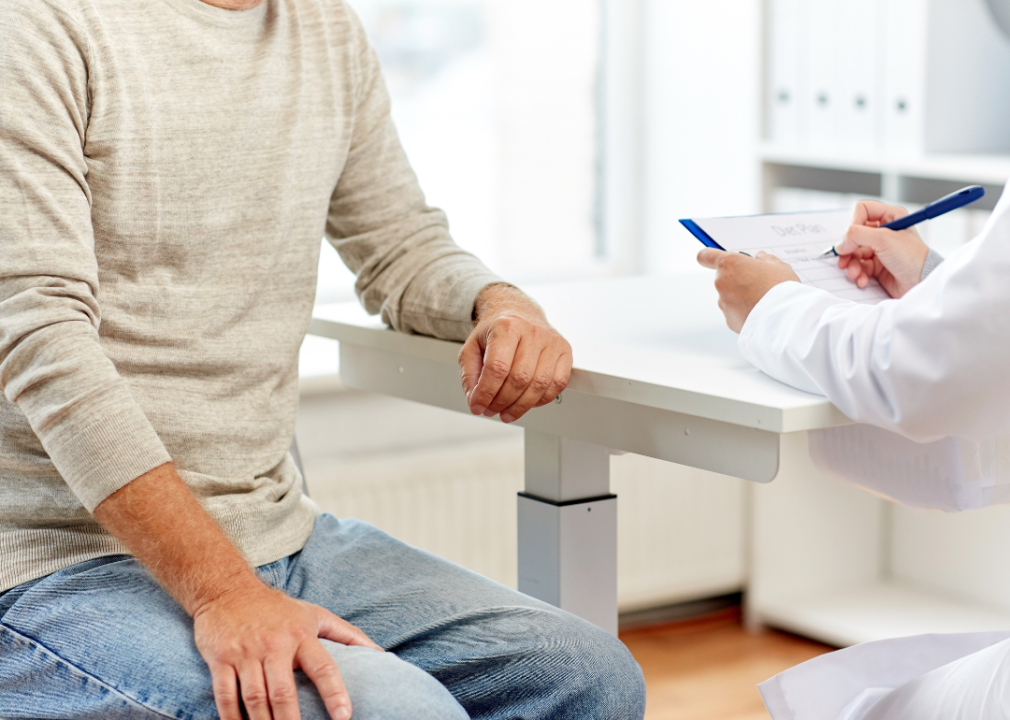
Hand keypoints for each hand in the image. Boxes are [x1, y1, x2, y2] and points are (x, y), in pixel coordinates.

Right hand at [194, 579, 381, 719]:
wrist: (228, 589)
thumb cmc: (277, 608)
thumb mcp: (315, 614)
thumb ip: (347, 634)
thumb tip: (380, 653)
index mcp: (302, 635)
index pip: (323, 668)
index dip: (335, 694)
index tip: (345, 717)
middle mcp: (275, 644)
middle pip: (284, 692)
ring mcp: (246, 651)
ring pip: (255, 698)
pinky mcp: (221, 657)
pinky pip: (226, 695)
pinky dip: (232, 717)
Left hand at [460, 284, 571, 422]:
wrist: (519, 313)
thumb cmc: (497, 331)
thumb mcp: (472, 348)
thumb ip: (470, 375)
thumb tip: (476, 401)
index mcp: (506, 326)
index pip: (497, 368)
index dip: (486, 392)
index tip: (478, 406)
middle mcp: (532, 332)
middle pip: (519, 379)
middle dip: (502, 402)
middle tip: (491, 410)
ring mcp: (551, 341)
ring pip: (540, 384)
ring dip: (521, 406)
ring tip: (506, 412)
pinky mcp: (565, 350)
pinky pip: (557, 384)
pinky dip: (541, 400)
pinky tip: (527, 402)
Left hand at [697, 249, 799, 332]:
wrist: (783, 318)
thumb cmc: (781, 289)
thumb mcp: (778, 266)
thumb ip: (766, 260)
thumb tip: (760, 257)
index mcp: (730, 264)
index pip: (706, 256)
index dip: (707, 257)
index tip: (707, 258)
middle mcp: (721, 282)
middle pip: (724, 278)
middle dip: (738, 280)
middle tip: (758, 283)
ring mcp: (723, 302)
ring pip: (730, 297)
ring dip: (741, 297)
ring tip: (762, 300)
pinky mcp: (728, 319)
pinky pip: (735, 313)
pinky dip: (744, 312)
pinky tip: (760, 312)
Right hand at [836, 200, 929, 297]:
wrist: (921, 282)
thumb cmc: (912, 258)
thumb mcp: (883, 239)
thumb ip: (857, 235)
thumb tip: (840, 243)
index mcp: (890, 216)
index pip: (862, 210)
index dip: (854, 222)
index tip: (852, 236)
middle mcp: (884, 231)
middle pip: (854, 234)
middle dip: (848, 249)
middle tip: (845, 258)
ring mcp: (879, 249)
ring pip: (853, 252)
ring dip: (851, 264)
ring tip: (855, 273)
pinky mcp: (877, 265)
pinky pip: (859, 266)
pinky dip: (858, 274)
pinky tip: (863, 279)